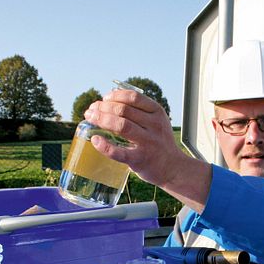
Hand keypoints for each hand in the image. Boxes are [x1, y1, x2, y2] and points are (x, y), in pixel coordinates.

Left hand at [83, 89, 211, 212]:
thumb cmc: (159, 143)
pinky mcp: (140, 160)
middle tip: (91, 110)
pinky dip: (105, 146)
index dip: (115, 96)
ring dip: (102, 119)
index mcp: (157, 113)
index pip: (133, 98)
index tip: (104, 99)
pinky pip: (119, 152)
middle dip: (103, 107)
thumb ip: (139, 110)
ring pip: (121, 125)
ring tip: (90, 118)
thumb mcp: (156, 122)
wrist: (173, 168)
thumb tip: (108, 99)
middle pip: (123, 110)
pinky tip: (96, 140)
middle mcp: (154, 126)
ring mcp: (148, 143)